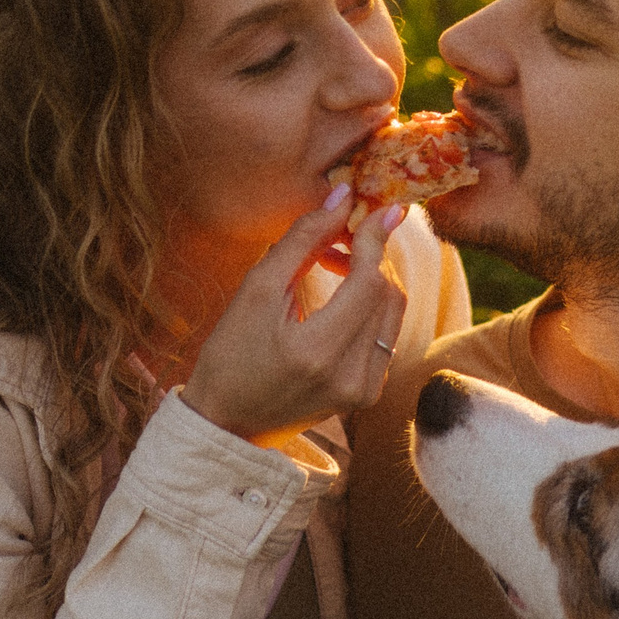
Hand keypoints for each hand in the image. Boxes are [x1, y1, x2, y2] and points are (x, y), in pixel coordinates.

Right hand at [185, 191, 407, 445]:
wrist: (226, 420)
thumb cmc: (230, 354)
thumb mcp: (256, 291)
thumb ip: (301, 241)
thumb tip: (342, 198)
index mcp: (318, 352)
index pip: (369, 283)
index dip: (375, 240)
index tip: (381, 207)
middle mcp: (351, 377)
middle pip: (388, 295)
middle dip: (371, 257)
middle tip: (339, 237)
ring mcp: (364, 390)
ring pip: (392, 314)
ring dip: (373, 280)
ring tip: (336, 263)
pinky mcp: (368, 394)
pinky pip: (385, 336)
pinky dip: (370, 309)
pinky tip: (342, 299)